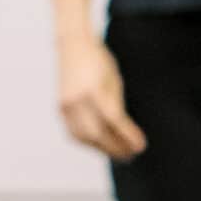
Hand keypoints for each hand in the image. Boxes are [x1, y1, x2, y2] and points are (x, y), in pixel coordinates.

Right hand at [58, 38, 147, 161]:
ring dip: (102, 148)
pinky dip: (88, 142)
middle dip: (116, 147)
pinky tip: (100, 145)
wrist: (73, 45)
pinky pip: (74, 132)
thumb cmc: (98, 60)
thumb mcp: (113, 80)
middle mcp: (77, 99)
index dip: (128, 136)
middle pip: (98, 133)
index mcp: (94, 89)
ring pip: (84, 137)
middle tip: (131, 155)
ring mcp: (66, 104)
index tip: (140, 145)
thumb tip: (125, 134)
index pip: (113, 121)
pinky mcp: (60, 108)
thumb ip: (117, 107)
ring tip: (118, 153)